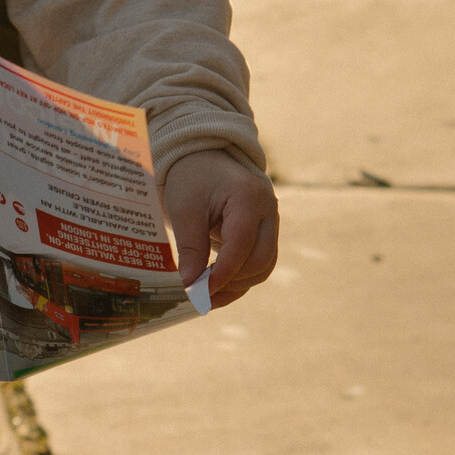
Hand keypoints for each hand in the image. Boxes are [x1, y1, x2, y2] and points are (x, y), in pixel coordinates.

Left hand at [163, 148, 278, 308]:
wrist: (205, 158)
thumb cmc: (192, 178)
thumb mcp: (185, 208)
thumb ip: (190, 246)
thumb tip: (190, 285)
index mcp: (249, 199)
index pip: (241, 245)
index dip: (220, 273)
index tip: (196, 291)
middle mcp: (268, 212)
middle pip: (260, 261)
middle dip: (230, 282)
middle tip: (199, 294)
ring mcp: (269, 224)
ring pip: (263, 267)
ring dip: (237, 285)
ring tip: (205, 296)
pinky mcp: (264, 234)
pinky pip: (258, 264)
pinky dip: (239, 280)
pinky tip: (215, 290)